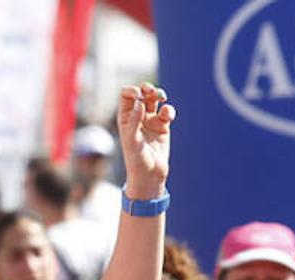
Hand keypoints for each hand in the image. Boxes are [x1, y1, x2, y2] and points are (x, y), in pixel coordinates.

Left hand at [116, 82, 174, 198]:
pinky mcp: (163, 126)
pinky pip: (166, 112)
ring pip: (155, 100)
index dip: (133, 91)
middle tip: (151, 92)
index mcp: (125, 118)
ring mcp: (150, 121)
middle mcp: (137, 117)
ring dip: (159, 94)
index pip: (126, 95)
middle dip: (147, 89)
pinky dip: (169, 110)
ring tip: (162, 97)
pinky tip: (168, 116)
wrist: (149, 175)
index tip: (139, 96)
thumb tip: (139, 102)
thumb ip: (134, 121)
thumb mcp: (132, 140)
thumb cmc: (136, 160)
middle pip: (142, 93)